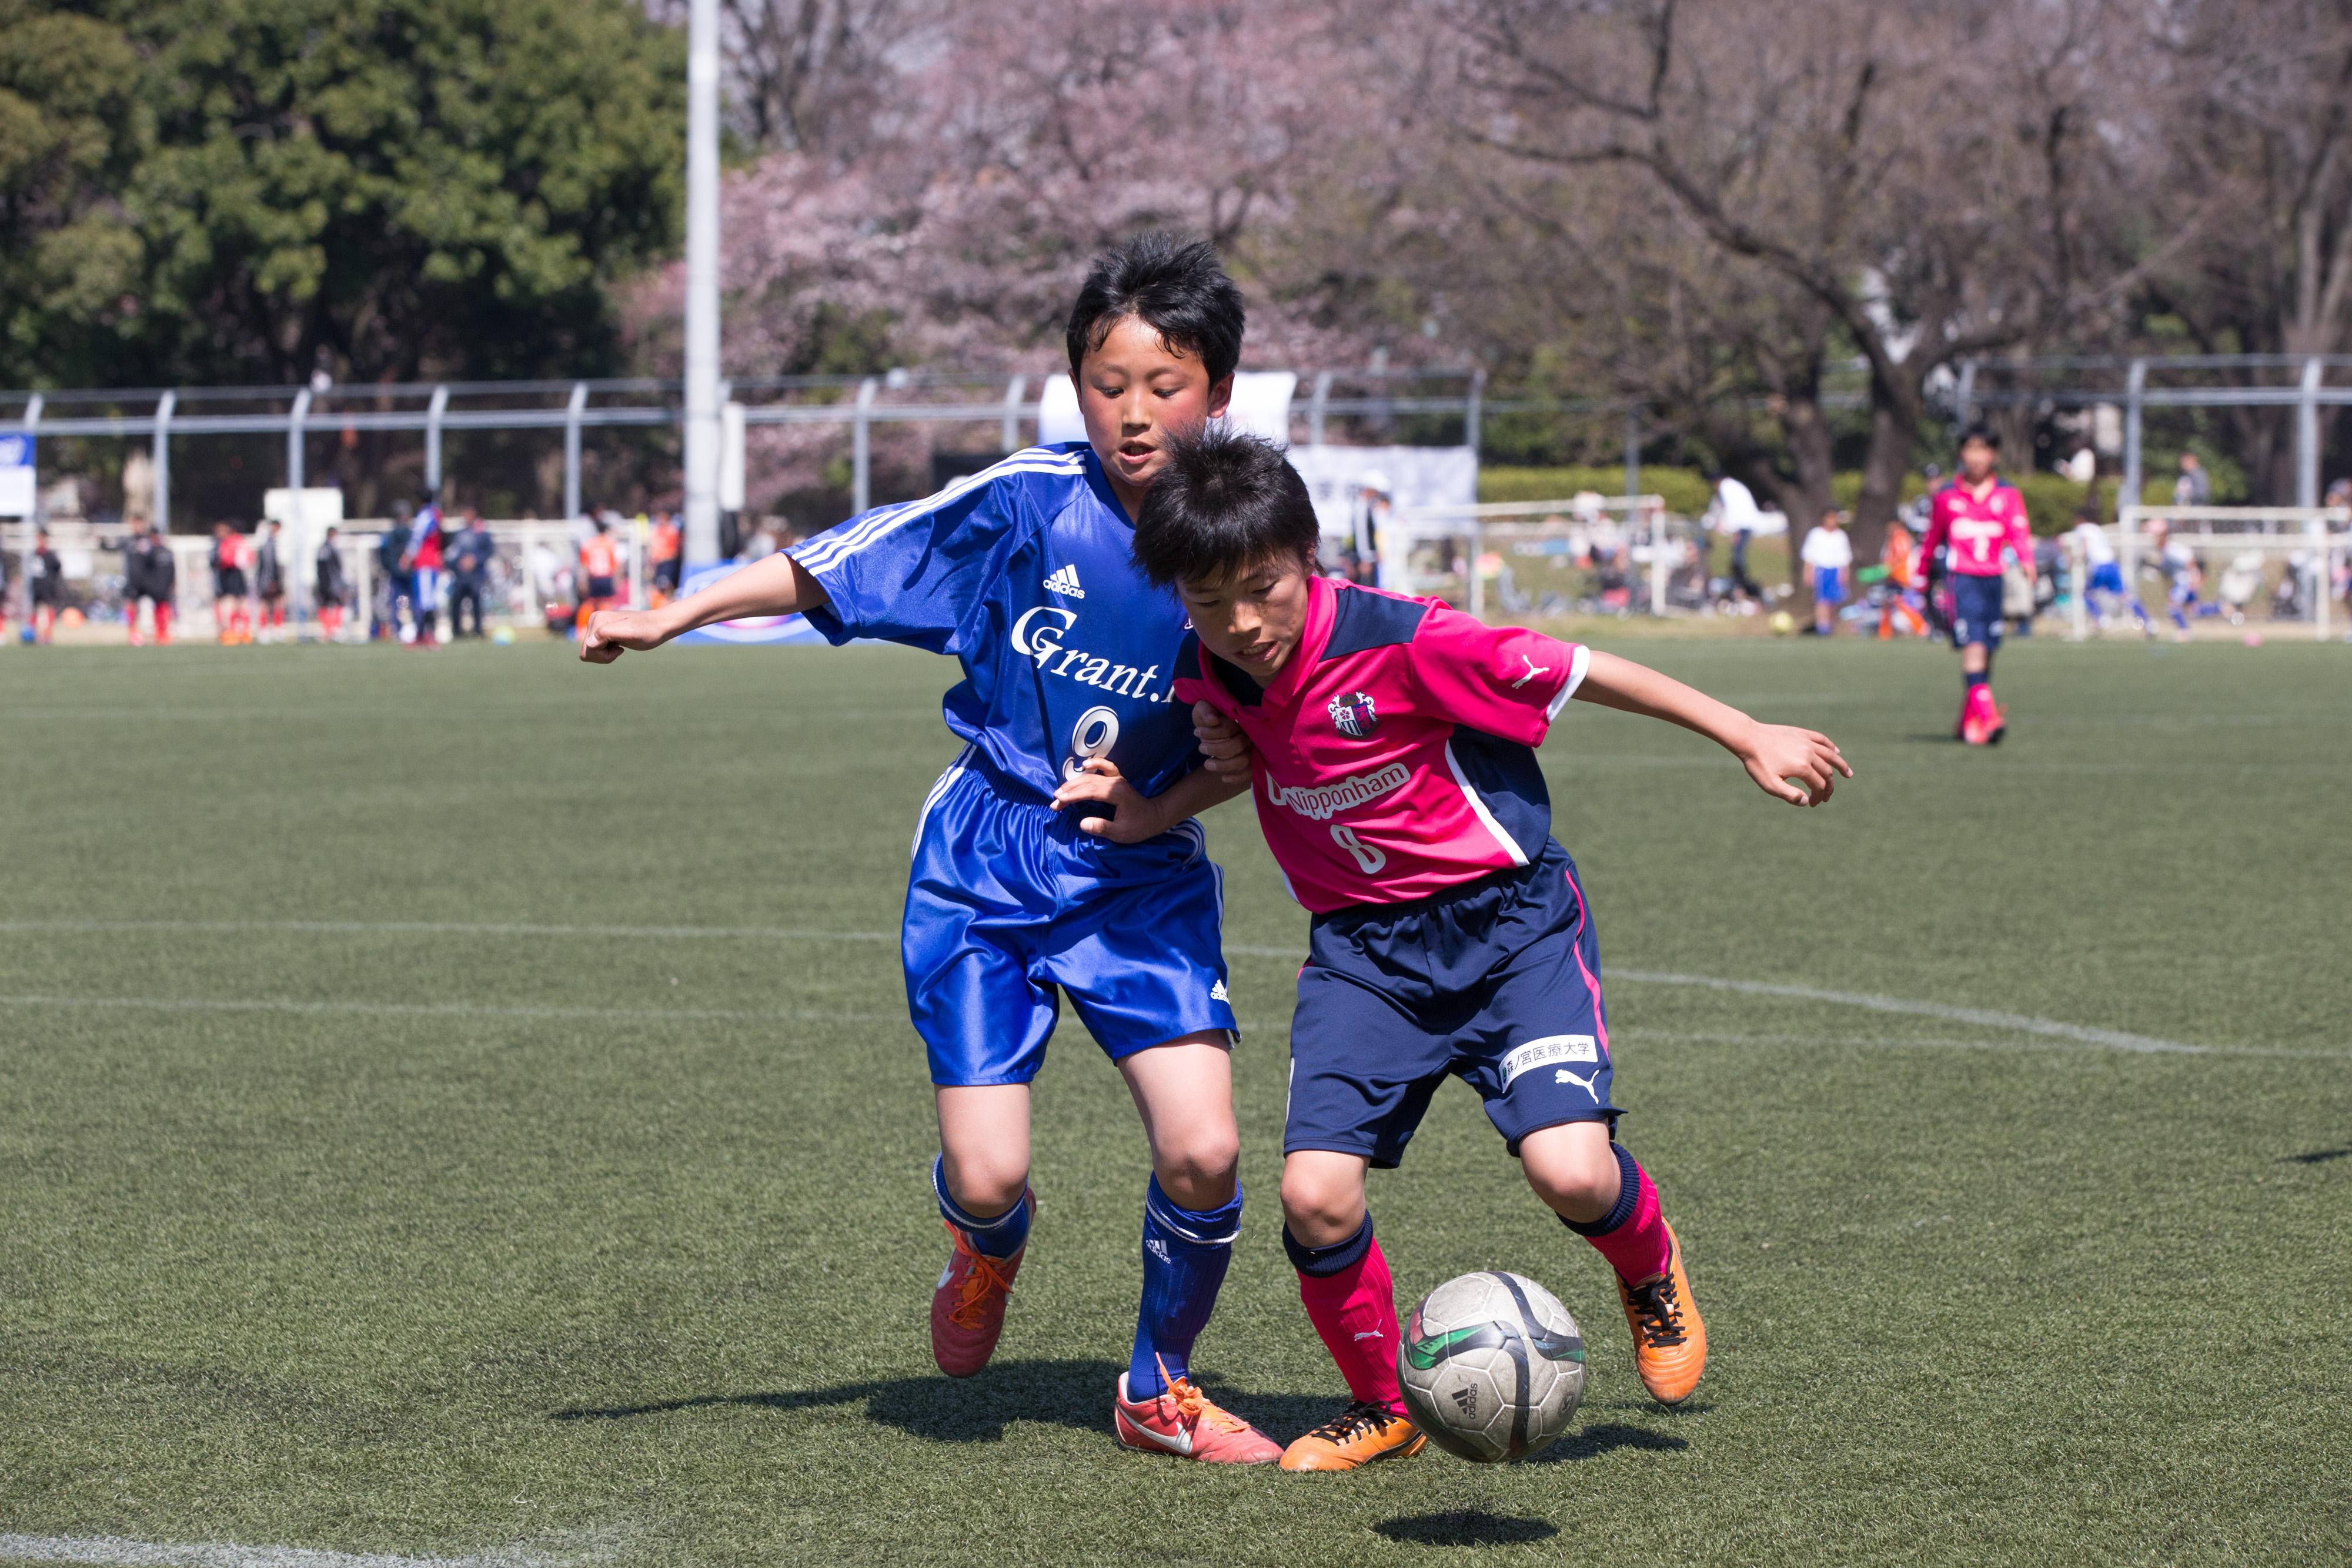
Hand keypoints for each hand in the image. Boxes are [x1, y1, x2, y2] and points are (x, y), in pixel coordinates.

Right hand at [579, 607, 672, 663]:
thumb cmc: (647, 631)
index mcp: (597, 619)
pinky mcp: (602, 632)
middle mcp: (594, 620)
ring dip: (605, 655)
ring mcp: (597, 626)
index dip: (603, 655)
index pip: (588, 649)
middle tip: (620, 649)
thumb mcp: (629, 633)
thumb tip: (589, 643)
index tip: (620, 648)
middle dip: (603, 656)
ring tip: (619, 647)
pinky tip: (618, 646)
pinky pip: (595, 650)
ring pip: (589, 652)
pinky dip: (606, 653)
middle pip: (586, 651)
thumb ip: (607, 634)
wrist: (658, 626)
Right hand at [1050, 758, 1167, 842]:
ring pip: (1091, 777)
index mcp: (1115, 794)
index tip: (1057, 803)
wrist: (1155, 817)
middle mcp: (1115, 783)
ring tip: (1060, 792)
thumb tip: (1083, 823)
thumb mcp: (1121, 833)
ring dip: (1074, 783)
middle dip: (1068, 791)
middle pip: (1086, 783)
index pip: (1088, 792)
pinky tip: (1085, 764)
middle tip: (1054, 802)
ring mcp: (1116, 779)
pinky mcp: (1117, 779)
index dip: (1071, 797)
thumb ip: (1102, 828)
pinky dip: (1095, 764)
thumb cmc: (1139, 827)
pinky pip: (1106, 767)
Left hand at [1193, 700, 1253, 785]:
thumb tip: (1213, 719)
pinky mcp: (1248, 759)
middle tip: (1200, 748)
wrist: (1212, 725)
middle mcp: (1248, 733)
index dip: (1212, 733)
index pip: (1229, 728)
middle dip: (1216, 749)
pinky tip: (1223, 779)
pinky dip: (1238, 777)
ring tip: (1206, 764)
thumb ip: (1206, 710)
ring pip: (1244, 759)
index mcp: (1238, 718)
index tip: (1196, 732)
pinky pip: (1249, 771)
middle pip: (1238, 744)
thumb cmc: (1208, 716)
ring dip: (1223, 765)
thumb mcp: (1202, 709)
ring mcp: (1250, 747)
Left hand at [1735, 721, 1852, 805]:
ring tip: (1849, 774)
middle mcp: (1809, 753)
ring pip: (1830, 754)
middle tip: (1826, 797)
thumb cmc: (1758, 763)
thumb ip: (1789, 795)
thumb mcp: (1770, 784)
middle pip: (1827, 772)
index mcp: (1802, 767)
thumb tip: (1807, 801)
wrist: (1748, 738)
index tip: (1812, 804)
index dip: (1818, 796)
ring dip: (1841, 765)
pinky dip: (1830, 747)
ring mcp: (1806, 741)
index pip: (1819, 785)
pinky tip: (1836, 751)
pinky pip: (1821, 739)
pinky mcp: (1801, 733)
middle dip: (1829, 787)